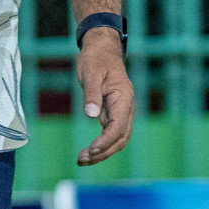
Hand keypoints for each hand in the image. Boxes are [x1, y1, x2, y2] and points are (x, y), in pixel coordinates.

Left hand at [75, 28, 133, 164]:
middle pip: (120, 138)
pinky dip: (101, 145)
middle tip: (83, 159)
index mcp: (123, 97)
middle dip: (103, 152)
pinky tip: (89, 152)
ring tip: (83, 160)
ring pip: (117, 139)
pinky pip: (110, 134)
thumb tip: (91, 116)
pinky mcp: (113, 113)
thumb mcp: (90, 73)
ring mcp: (121, 112)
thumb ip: (91, 94)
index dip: (106, 141)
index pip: (118, 126)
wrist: (102, 48)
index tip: (92, 149)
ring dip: (102, 152)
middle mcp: (126, 108)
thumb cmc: (96, 58)